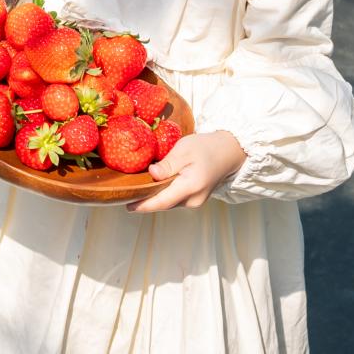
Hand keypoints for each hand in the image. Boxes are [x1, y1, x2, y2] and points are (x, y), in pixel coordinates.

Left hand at [127, 130, 247, 212]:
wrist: (228, 153)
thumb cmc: (205, 148)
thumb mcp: (184, 150)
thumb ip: (168, 164)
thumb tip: (152, 175)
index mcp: (191, 187)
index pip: (162, 201)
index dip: (143, 205)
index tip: (127, 205)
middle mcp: (193, 200)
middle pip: (163, 203)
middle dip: (145, 200)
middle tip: (125, 193)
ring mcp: (195, 201)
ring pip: (168, 202)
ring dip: (153, 197)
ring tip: (135, 189)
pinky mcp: (194, 199)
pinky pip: (174, 199)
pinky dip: (162, 194)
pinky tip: (152, 186)